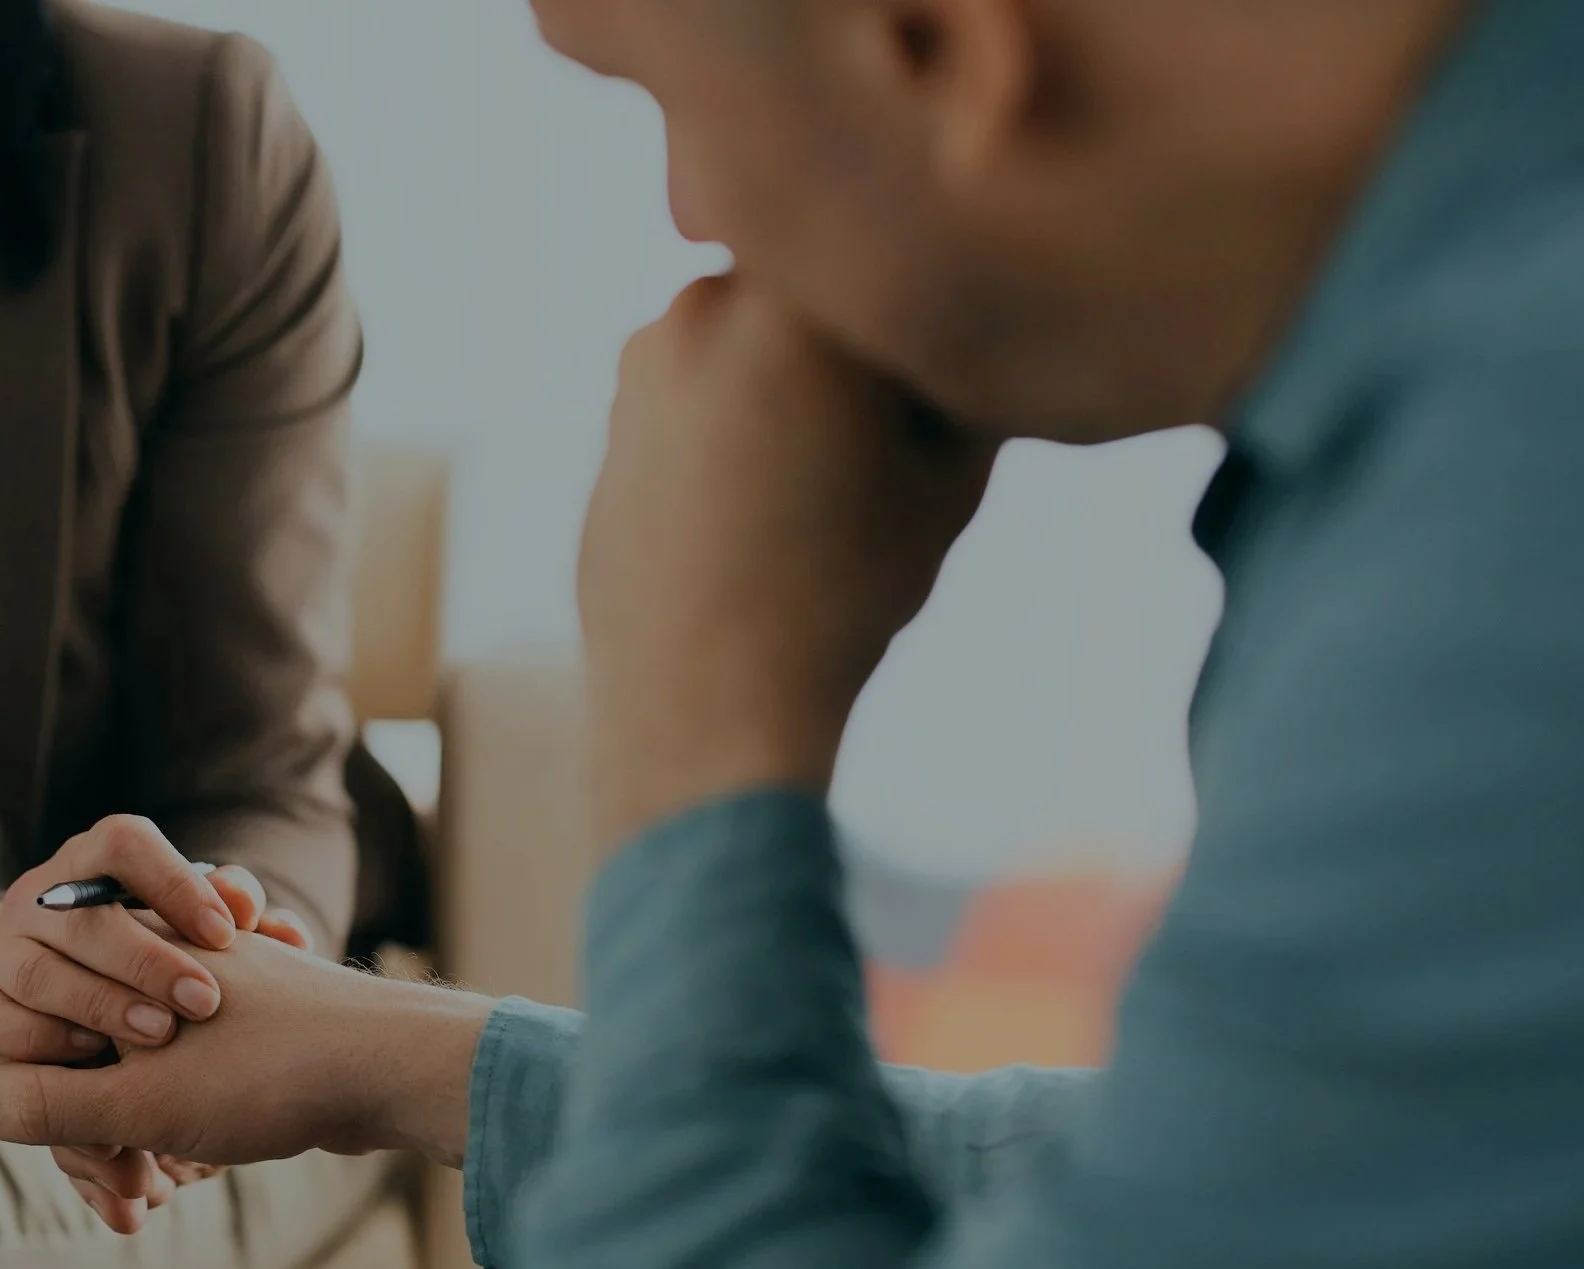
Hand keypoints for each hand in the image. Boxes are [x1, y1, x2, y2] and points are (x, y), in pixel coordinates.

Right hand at [0, 814, 309, 1066]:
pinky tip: (93, 1064)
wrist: (33, 992)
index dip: (173, 883)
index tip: (226, 932)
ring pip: (40, 972)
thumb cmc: (136, 959)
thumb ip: (232, 927)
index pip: (123, 843)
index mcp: (93, 863)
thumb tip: (287, 931)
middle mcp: (41, 899)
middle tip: (206, 1001)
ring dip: (101, 1006)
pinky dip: (46, 1045)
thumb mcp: (181, 933)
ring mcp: (0, 950)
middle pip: (83, 917)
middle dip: (147, 960)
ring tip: (159, 1037)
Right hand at [0, 934, 494, 1232]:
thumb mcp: (137, 1100)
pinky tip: (196, 1175)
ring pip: (147, 1082)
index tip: (82, 1153)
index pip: (47, 1022)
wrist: (402, 1071)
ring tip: (153, 1199)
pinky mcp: (264, 1036)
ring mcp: (225, 998)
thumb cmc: (271, 1073)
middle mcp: (178, 964)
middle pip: (95, 1062)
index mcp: (137, 958)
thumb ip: (47, 1103)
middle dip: (102, 1140)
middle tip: (131, 1197)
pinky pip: (195, 1090)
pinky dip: (186, 1135)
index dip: (45, 1096)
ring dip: (143, 1146)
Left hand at [578, 274, 998, 851]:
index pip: (890, 252)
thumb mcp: (952, 476)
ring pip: (753, 343)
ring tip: (806, 496)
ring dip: (785, 387)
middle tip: (875, 448)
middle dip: (849, 348)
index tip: (931, 401)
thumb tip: (970, 318)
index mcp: (801, 300)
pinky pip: (699, 399)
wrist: (705, 700)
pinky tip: (750, 517)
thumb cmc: (845, 589)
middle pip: (815, 293)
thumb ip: (963, 370)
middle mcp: (708, 302)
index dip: (924, 319)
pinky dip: (732, 434)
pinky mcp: (613, 420)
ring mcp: (645, 359)